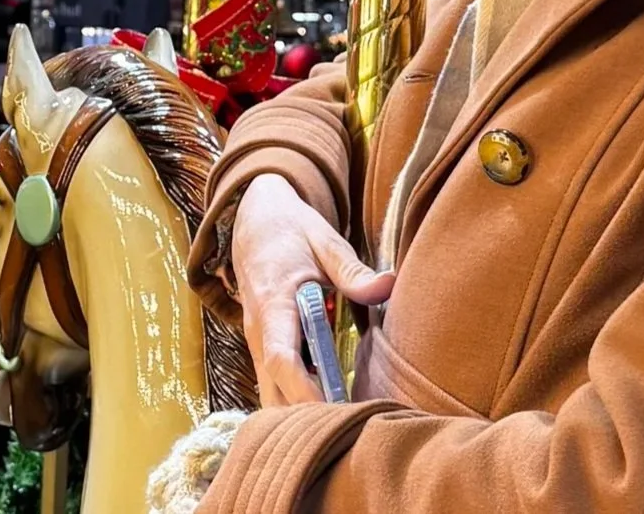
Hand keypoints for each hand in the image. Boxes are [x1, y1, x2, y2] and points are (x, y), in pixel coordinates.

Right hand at [231, 173, 394, 405]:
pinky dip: (295, 397)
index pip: (282, 358)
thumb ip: (353, 270)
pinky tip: (328, 396)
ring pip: (270, 393)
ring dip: (299, 409)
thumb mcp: (325, 240)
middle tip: (348, 421)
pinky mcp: (263, 346)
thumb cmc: (292, 231)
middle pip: (273, 390)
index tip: (334, 406)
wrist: (255, 222)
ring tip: (343, 413)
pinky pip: (273, 383)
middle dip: (304, 413)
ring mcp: (257, 342)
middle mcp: (259, 331)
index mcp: (274, 303)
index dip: (305, 388)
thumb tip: (388, 285)